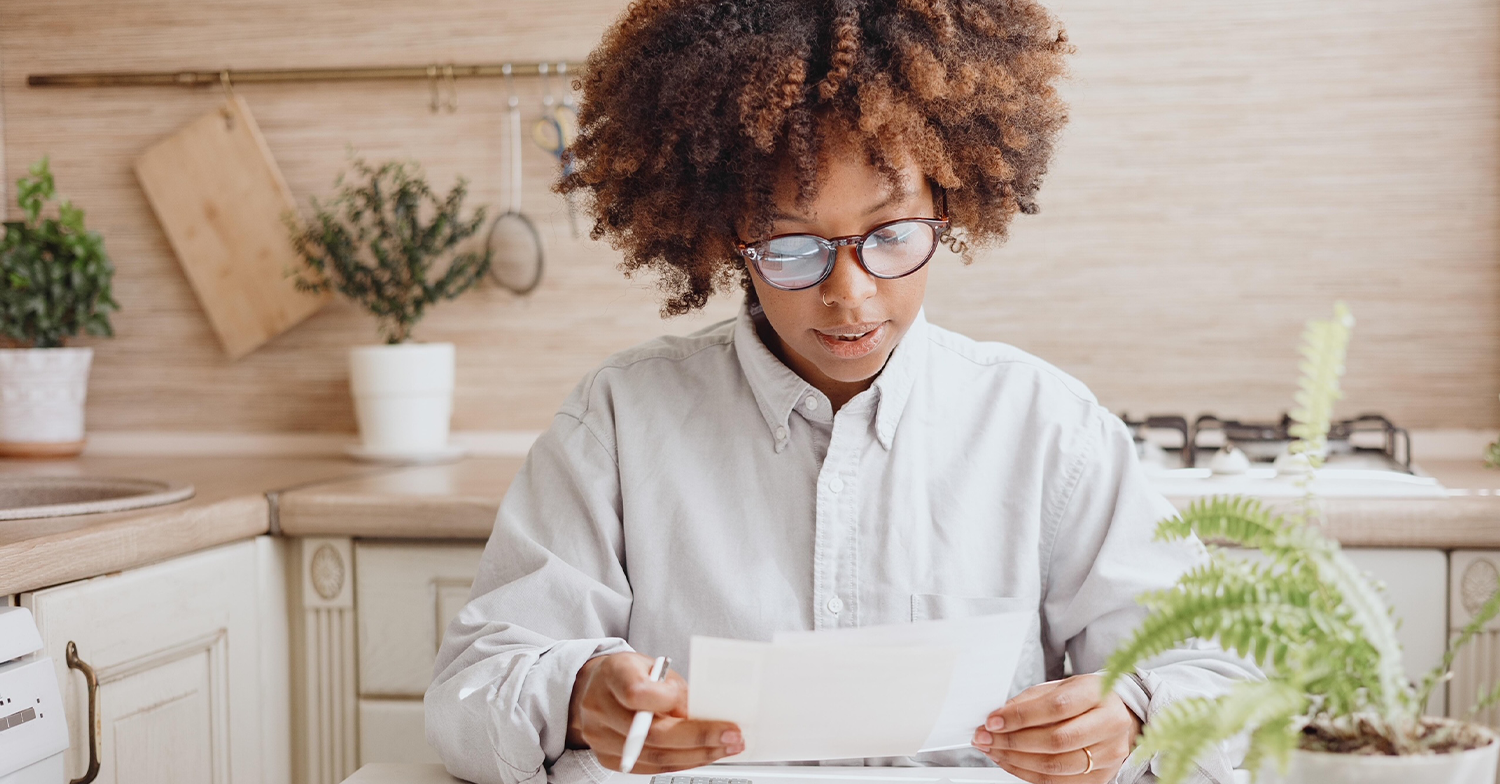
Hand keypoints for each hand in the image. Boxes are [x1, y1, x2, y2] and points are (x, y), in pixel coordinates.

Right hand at [567, 652, 744, 772]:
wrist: (597, 687)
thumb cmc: (630, 674)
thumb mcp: (654, 667)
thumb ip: (675, 690)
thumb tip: (703, 718)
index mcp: (613, 674)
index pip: (636, 693)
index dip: (668, 701)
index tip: (697, 706)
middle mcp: (600, 708)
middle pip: (652, 733)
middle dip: (699, 738)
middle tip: (732, 736)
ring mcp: (601, 737)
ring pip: (655, 756)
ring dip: (697, 755)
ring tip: (725, 748)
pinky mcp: (608, 758)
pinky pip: (650, 768)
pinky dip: (682, 762)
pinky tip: (703, 755)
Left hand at [970, 674, 1140, 783]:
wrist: (1121, 717)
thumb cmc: (1087, 699)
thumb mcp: (1062, 687)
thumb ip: (1032, 700)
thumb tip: (999, 716)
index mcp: (1098, 695)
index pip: (1056, 707)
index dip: (1020, 716)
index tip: (993, 721)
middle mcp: (1109, 725)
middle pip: (1056, 740)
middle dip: (1012, 741)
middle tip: (986, 738)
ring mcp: (1109, 755)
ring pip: (1055, 766)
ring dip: (1015, 760)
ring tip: (993, 750)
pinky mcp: (1101, 777)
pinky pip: (1058, 783)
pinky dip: (1027, 774)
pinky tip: (1010, 762)